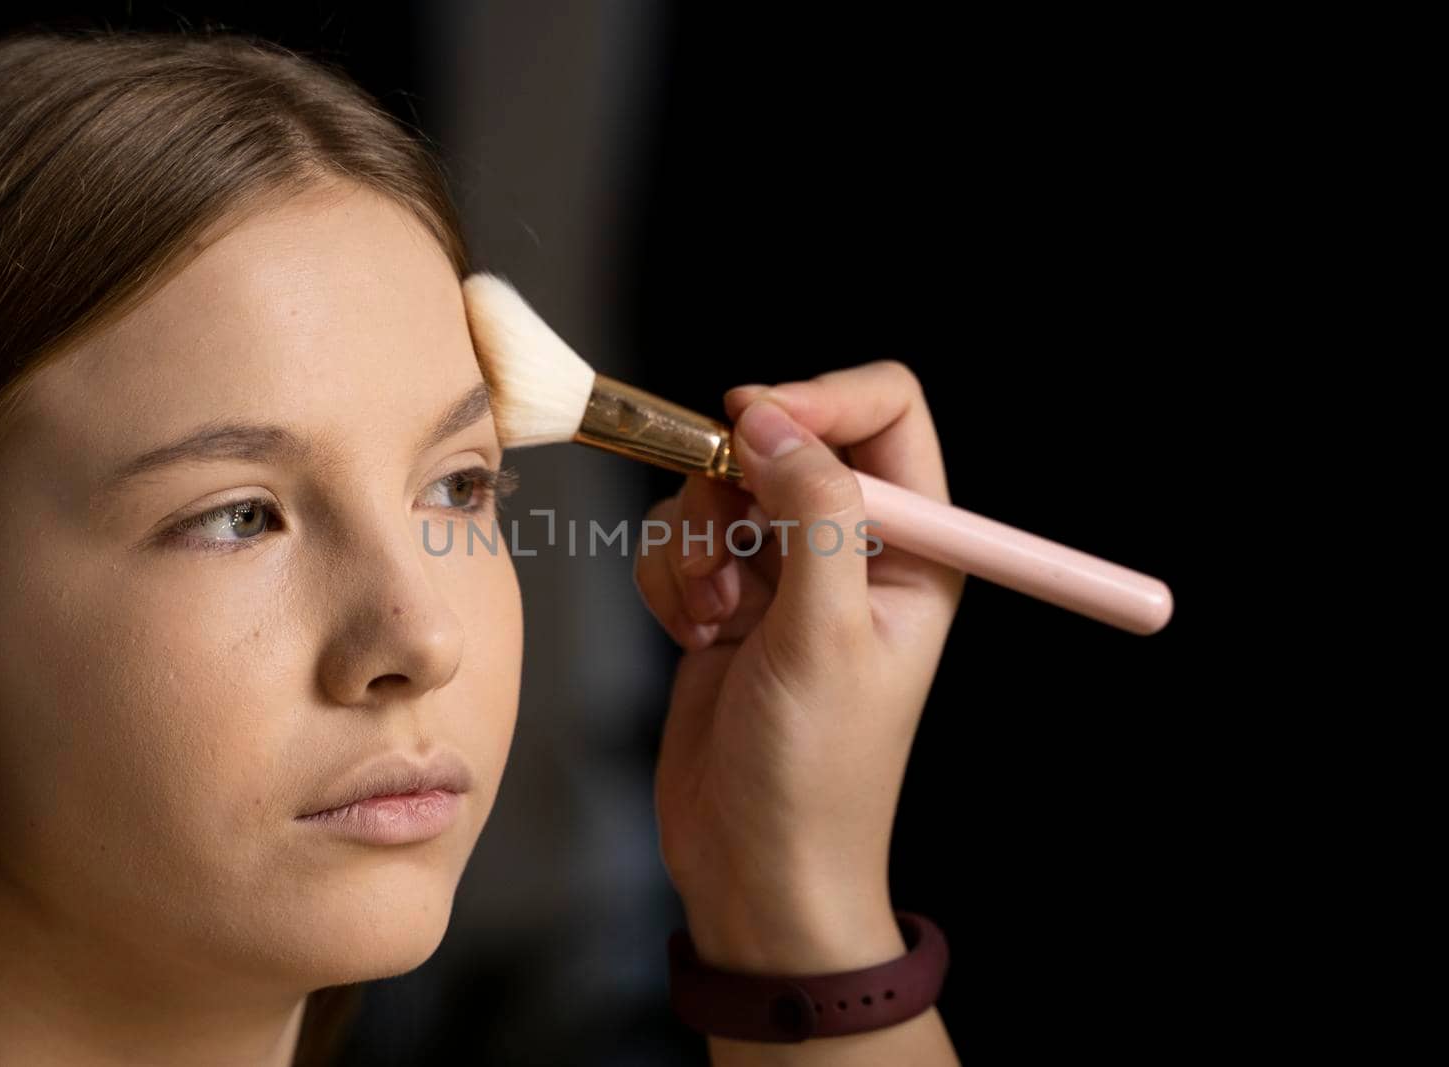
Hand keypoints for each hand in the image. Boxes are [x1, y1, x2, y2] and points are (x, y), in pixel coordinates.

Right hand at [633, 360, 965, 969]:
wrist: (756, 866)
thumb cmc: (816, 772)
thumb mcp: (826, 635)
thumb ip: (811, 511)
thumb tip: (770, 418)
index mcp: (916, 547)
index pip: (885, 413)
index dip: (821, 399)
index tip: (749, 421)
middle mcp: (854, 548)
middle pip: (785, 438)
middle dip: (734, 488)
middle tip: (725, 557)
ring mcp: (786, 571)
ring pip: (718, 486)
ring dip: (694, 542)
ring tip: (712, 617)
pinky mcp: (726, 596)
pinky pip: (678, 536)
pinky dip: (669, 576)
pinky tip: (691, 633)